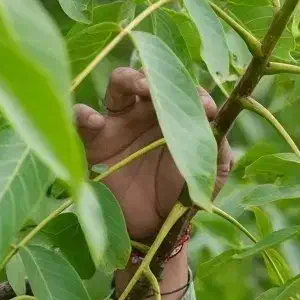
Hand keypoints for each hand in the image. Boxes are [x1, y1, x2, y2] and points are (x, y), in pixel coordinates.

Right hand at [74, 66, 232, 241]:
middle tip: (166, 85)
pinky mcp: (94, 142)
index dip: (194, 91)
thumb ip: (217, 146)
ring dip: (129, 79)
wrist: (153, 225)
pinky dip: (83, 114)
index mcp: (176, 115)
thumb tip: (218, 117)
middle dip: (157, 74)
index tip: (207, 107)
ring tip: (140, 87)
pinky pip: (81, 119)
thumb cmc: (182, 194)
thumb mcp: (209, 173)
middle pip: (149, 76)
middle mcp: (148, 112)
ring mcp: (120, 124)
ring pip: (119, 85)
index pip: (183, 89)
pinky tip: (96, 121)